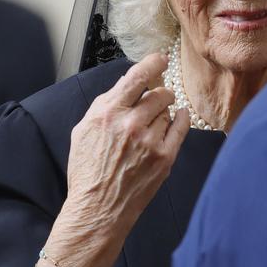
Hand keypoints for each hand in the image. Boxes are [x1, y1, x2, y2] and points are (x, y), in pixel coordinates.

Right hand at [64, 53, 190, 234]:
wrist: (98, 208)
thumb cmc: (89, 170)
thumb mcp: (84, 130)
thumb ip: (106, 104)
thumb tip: (128, 82)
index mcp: (108, 114)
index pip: (137, 77)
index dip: (153, 63)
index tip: (161, 58)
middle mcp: (131, 125)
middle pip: (159, 93)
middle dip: (159, 94)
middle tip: (154, 101)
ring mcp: (150, 141)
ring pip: (169, 110)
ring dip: (164, 112)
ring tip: (150, 125)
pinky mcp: (165, 157)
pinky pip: (182, 126)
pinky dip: (181, 119)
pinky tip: (178, 118)